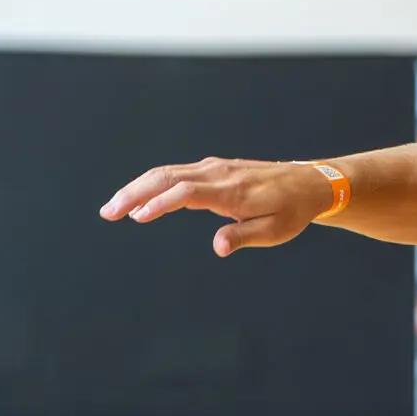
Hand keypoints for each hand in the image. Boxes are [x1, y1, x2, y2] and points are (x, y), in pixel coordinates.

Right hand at [101, 156, 336, 255]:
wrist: (308, 183)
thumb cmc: (292, 211)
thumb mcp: (274, 231)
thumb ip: (243, 237)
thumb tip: (218, 248)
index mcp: (231, 191)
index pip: (186, 192)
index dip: (160, 204)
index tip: (138, 217)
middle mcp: (218, 174)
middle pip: (166, 177)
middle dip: (134, 193)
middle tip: (108, 212)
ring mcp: (213, 168)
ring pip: (167, 172)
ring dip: (137, 188)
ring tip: (114, 208)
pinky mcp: (213, 169)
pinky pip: (176, 173)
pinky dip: (153, 184)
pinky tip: (140, 199)